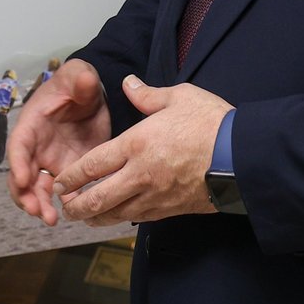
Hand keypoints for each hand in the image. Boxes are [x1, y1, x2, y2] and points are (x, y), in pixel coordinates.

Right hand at [7, 60, 110, 225]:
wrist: (91, 98)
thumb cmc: (77, 85)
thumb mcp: (78, 76)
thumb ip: (80, 79)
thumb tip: (84, 79)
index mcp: (32, 125)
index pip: (19, 145)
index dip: (17, 163)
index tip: (21, 180)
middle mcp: (36, 148)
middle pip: (23, 175)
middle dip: (26, 195)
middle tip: (36, 211)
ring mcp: (51, 162)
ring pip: (39, 189)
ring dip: (41, 205)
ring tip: (52, 219)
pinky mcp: (69, 171)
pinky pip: (64, 192)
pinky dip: (67, 204)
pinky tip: (78, 213)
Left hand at [53, 75, 229, 226]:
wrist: (244, 157)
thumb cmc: (212, 123)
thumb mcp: (179, 97)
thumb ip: (147, 94)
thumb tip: (128, 83)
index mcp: (136, 144)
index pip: (92, 165)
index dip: (71, 177)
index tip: (59, 182)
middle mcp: (140, 174)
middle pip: (97, 197)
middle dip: (76, 205)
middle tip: (65, 207)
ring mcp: (155, 196)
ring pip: (116, 214)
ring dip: (95, 218)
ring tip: (84, 217)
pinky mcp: (171, 209)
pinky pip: (138, 219)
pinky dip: (121, 220)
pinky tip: (116, 217)